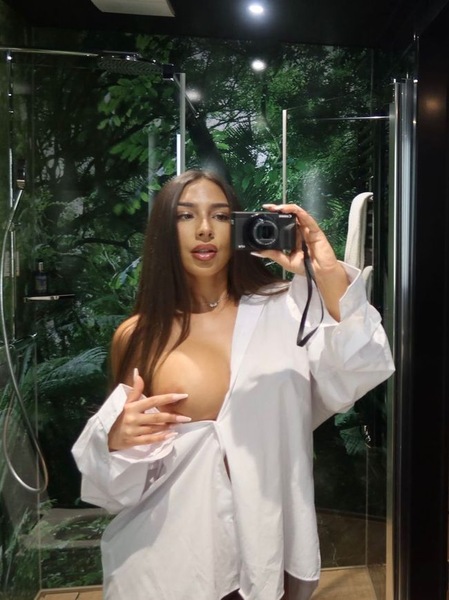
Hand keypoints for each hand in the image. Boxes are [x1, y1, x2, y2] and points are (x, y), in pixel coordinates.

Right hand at [108, 369, 190, 450]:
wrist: (105, 435)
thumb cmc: (118, 416)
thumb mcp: (125, 402)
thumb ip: (135, 389)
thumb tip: (137, 371)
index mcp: (132, 407)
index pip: (153, 401)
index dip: (168, 398)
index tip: (182, 396)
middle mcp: (133, 418)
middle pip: (157, 417)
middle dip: (173, 417)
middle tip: (187, 417)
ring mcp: (133, 431)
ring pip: (155, 428)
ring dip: (169, 426)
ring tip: (180, 424)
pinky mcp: (133, 441)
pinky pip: (150, 440)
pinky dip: (161, 438)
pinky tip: (171, 435)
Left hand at [256, 203, 348, 319]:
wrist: (321, 274)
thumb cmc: (306, 268)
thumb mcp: (285, 261)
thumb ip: (273, 255)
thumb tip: (256, 251)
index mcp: (293, 237)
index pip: (283, 224)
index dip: (274, 218)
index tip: (263, 213)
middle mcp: (300, 231)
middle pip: (289, 216)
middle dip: (278, 210)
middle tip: (266, 207)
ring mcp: (308, 230)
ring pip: (297, 214)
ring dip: (287, 208)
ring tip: (275, 208)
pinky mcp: (315, 231)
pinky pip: (307, 218)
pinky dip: (298, 212)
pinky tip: (290, 210)